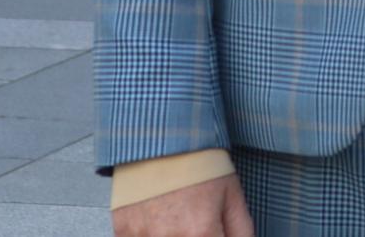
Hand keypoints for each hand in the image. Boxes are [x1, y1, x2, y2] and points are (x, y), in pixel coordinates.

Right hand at [113, 174, 251, 236]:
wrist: (161, 137)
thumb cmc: (198, 162)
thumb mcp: (231, 194)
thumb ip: (241, 231)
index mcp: (201, 232)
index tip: (214, 234)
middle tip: (195, 224)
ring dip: (175, 235)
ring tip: (179, 217)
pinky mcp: (123, 232)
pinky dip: (152, 236)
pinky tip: (161, 221)